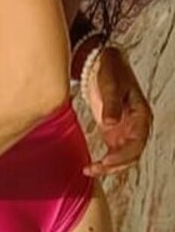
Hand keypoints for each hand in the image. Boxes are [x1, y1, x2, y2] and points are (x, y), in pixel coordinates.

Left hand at [83, 45, 151, 176]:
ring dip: (109, 167)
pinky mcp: (113, 131)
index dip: (123, 155)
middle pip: (132, 154)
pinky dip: (104, 162)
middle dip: (115, 165)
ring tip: (89, 170)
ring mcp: (125, 130)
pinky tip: (90, 166)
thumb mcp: (110, 84)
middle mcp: (136, 126)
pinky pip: (112, 153)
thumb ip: (110, 104)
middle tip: (94, 169)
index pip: (137, 143)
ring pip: (123, 157)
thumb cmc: (110, 69)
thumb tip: (111, 124)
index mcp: (141, 115)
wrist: (101, 61)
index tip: (106, 162)